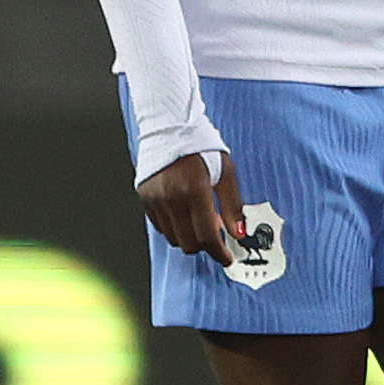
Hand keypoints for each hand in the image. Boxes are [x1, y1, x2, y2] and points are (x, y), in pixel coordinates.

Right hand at [136, 149, 249, 266]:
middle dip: (205, 245)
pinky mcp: (144, 197)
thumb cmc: (200, 145)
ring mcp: (154, 198)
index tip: (227, 257)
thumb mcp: (226, 171)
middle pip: (188, 242)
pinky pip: (160, 225)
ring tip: (201, 218)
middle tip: (217, 232)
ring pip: (173, 237)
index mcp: (194, 189)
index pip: (206, 235)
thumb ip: (232, 205)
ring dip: (189, 236)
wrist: (170, 126)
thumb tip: (239, 233)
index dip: (219, 252)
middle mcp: (170, 196)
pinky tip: (186, 213)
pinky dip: (175, 226)